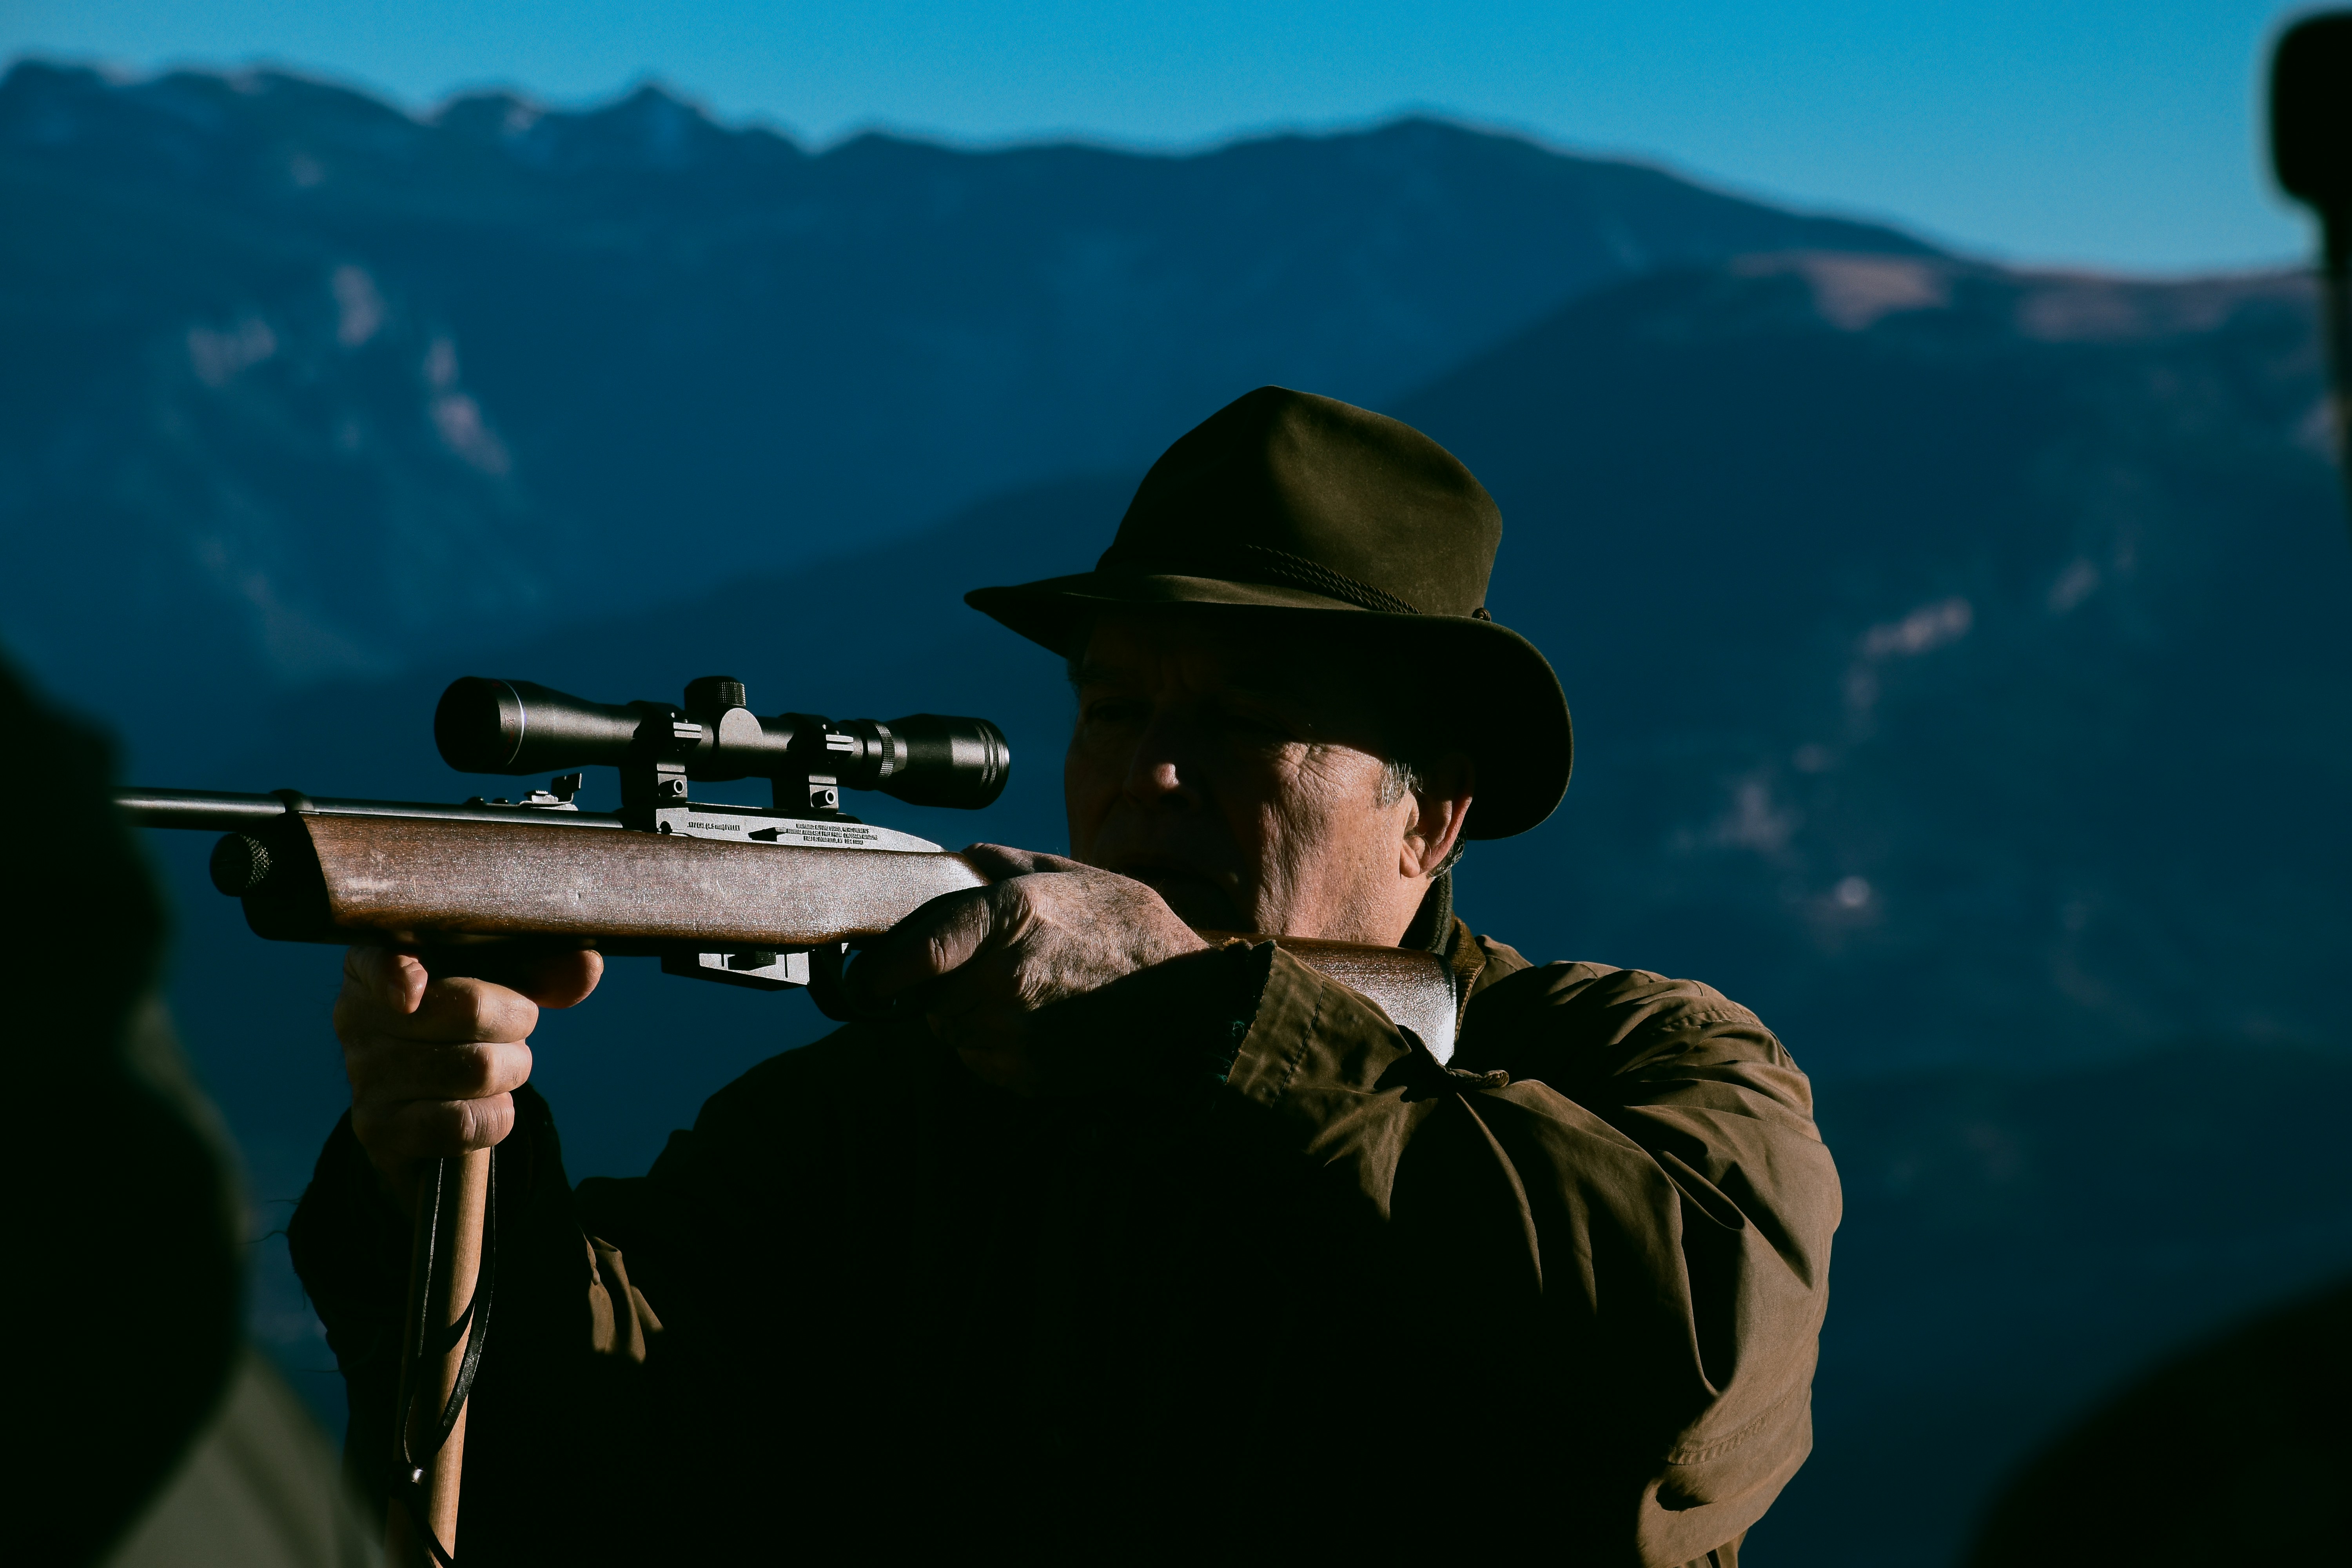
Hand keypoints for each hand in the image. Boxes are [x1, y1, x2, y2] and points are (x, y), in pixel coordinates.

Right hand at [335, 945, 601, 1210]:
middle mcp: (356, 1017)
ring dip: (513, 1070)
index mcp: (377, 965)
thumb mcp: (505, 985)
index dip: (400, 972)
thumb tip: (587, 966)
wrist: (428, 1109)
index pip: (380, 959)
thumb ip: (545, 969)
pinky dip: (498, 1117)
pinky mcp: (379, 1131)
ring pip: (476, 1068)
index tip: (415, 990)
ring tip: (499, 1068)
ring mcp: (364, 1077)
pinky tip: (491, 1108)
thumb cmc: (472, 1026)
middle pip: (468, 1007)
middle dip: (517, 1020)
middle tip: (513, 1030)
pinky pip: (462, 1124)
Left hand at [848, 844, 1207, 1090]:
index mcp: (1008, 916)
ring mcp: (1015, 1031)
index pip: (914, 951)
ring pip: (951, 1032)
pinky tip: (1035, 1023)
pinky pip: (981, 1063)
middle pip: (927, 996)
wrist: (1193, 1001)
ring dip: (967, 1018)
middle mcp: (1002, 977)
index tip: (868, 976)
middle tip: (983, 972)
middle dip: (941, 986)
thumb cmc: (1134, 932)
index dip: (880, 968)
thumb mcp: (1074, 877)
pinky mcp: (1029, 1073)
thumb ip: (1009, 865)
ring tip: (1021, 996)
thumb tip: (965, 859)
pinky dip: (993, 1048)